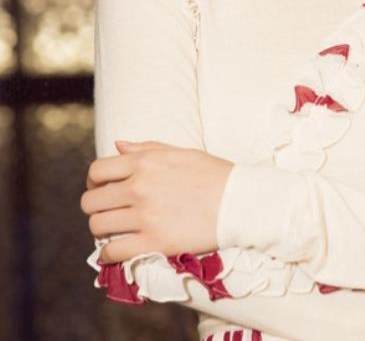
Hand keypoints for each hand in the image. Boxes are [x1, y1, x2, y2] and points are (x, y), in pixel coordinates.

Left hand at [80, 140, 233, 263]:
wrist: (240, 201)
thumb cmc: (214, 174)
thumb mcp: (182, 152)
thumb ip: (147, 147)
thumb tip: (118, 144)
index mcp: (145, 162)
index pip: (97, 170)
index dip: (94, 181)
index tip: (102, 188)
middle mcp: (140, 187)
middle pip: (91, 201)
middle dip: (96, 206)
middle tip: (110, 211)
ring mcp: (145, 216)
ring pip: (97, 226)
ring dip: (102, 229)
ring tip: (116, 230)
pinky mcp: (154, 242)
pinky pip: (112, 252)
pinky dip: (109, 254)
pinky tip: (118, 250)